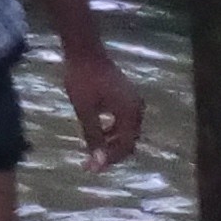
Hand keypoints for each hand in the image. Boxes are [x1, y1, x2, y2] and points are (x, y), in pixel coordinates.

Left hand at [61, 43, 143, 167]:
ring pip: (126, 131)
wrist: (84, 51)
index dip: (109, 160)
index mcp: (130, 112)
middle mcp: (137, 108)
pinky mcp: (126, 95)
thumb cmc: (82, 80)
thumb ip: (94, 137)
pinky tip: (96, 132)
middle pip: (128, 140)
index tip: (91, 169)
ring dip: (110, 142)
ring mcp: (133, 100)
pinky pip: (123, 120)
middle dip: (110, 153)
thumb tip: (98, 162)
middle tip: (90, 164)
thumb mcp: (85, 111)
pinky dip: (111, 129)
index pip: (125, 146)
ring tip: (91, 150)